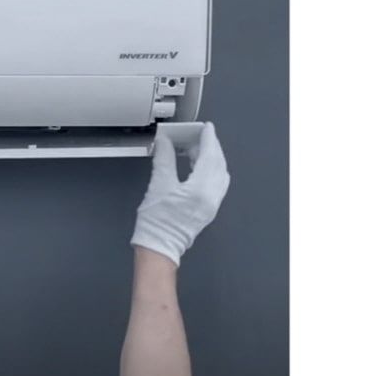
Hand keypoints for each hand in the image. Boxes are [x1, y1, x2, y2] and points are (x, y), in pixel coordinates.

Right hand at [131, 124, 230, 265]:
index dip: (208, 139)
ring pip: (219, 174)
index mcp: (202, 189)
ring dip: (211, 159)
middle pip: (218, 164)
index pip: (210, 156)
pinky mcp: (207, 210)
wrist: (158, 248)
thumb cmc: (157, 223)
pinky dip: (209, 171)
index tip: (207, 128)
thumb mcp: (158, 185)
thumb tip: (166, 143)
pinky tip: (197, 168)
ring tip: (195, 150)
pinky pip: (215, 184)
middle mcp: (212, 196)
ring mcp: (212, 204)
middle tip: (200, 136)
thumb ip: (164, 159)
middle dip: (211, 147)